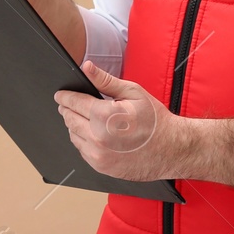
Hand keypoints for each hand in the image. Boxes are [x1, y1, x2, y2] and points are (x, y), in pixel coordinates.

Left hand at [54, 61, 185, 182]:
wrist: (172, 150)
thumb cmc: (155, 120)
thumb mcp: (133, 93)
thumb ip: (105, 80)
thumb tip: (86, 67)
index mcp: (103, 116)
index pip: (73, 102)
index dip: (65, 96)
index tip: (60, 95)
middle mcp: (97, 137)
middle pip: (69, 119)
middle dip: (68, 109)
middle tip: (70, 104)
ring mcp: (98, 155)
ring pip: (73, 135)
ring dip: (76, 125)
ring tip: (87, 119)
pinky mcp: (101, 167)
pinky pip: (82, 150)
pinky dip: (85, 141)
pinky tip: (96, 135)